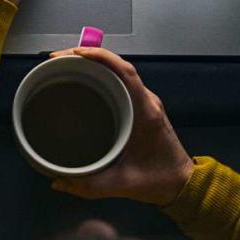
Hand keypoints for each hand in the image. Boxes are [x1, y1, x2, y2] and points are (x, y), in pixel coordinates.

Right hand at [48, 47, 194, 206]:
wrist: (182, 184)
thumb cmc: (159, 180)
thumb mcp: (122, 185)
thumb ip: (89, 186)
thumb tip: (58, 182)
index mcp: (145, 112)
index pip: (126, 72)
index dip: (101, 57)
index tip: (76, 53)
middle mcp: (146, 101)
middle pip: (118, 66)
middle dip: (87, 56)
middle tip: (58, 59)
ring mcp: (144, 102)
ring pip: (118, 72)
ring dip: (93, 64)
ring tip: (64, 65)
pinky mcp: (140, 107)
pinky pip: (119, 83)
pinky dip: (100, 76)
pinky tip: (82, 80)